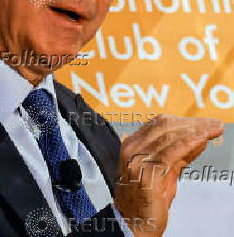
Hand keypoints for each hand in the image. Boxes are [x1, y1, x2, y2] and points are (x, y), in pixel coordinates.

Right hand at [114, 114, 223, 236]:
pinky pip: (171, 152)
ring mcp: (137, 159)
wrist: (133, 225)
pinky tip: (202, 139)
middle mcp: (132, 148)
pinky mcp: (146, 172)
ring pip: (169, 136)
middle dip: (193, 123)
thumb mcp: (165, 172)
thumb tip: (199, 138)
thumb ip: (179, 154)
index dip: (184, 120)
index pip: (159, 123)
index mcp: (132, 144)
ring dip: (195, 131)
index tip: (204, 122)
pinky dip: (188, 143)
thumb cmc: (147, 201)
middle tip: (214, 124)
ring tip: (213, 129)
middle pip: (165, 125)